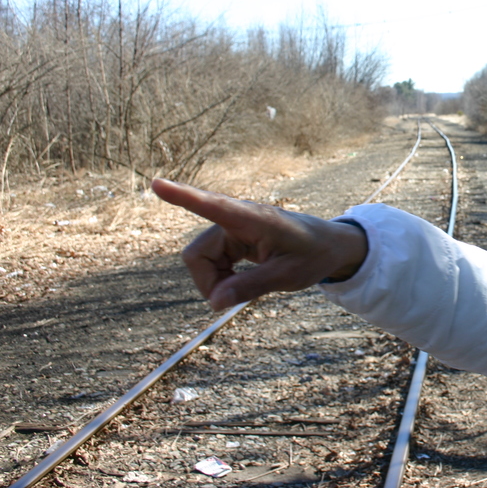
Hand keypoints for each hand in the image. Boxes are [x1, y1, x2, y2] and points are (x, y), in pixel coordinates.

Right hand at [151, 179, 366, 310]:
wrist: (330, 246)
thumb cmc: (313, 255)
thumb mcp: (288, 276)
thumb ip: (251, 287)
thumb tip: (214, 303)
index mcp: (253, 219)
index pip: (213, 206)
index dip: (182, 197)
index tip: (156, 184)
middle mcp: (237, 219)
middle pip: (197, 254)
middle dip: (207, 281)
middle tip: (231, 300)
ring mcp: (233, 228)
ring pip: (201, 260)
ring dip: (215, 281)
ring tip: (244, 289)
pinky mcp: (233, 238)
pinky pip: (210, 261)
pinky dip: (220, 277)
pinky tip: (241, 282)